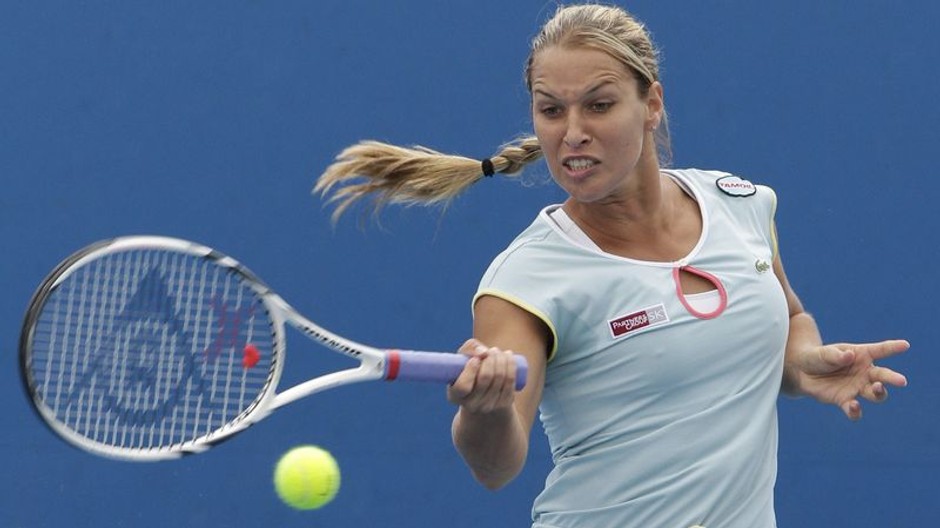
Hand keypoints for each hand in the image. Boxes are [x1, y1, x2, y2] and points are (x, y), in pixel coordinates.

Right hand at [447, 339, 518, 414]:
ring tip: (498, 351)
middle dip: (490, 358)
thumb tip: (484, 352)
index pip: (463, 386)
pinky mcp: (504, 404)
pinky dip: (511, 365)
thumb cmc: (470, 372)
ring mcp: (489, 406)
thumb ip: (468, 349)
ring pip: (499, 377)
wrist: (484, 395)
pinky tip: (509, 356)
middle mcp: (471, 405)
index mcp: (455, 396)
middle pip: (485, 378)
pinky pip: (510, 381)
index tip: (476, 358)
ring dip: (501, 359)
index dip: (471, 370)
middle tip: (492, 350)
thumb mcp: (462, 360)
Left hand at [790, 339, 908, 419]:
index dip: (893, 347)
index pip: (880, 350)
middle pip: (883, 376)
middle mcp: (863, 372)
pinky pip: (854, 410)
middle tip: (902, 381)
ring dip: (879, 392)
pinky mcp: (844, 400)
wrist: (801, 372)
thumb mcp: (823, 353)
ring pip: (875, 394)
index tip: (905, 345)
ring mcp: (856, 387)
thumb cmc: (817, 357)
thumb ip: (835, 355)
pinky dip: (855, 411)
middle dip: (893, 378)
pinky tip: (853, 406)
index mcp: (861, 355)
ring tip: (876, 387)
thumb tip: (849, 356)